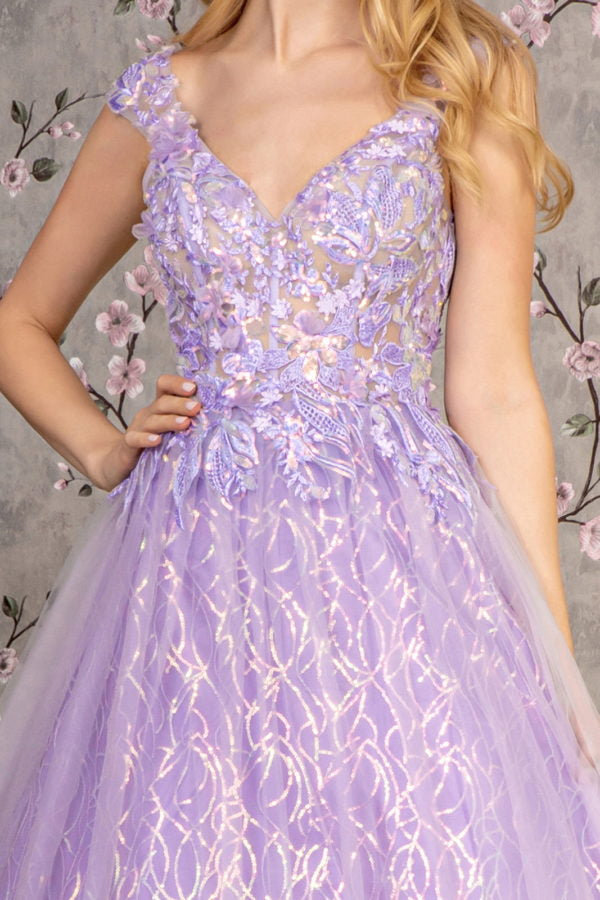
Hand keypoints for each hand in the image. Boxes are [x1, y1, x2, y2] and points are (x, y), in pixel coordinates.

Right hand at [86, 374, 202, 491]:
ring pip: (152, 420)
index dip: (177, 384)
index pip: (164, 386)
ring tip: (185, 423)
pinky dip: (146, 439)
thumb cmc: (151, 447)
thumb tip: (218, 418)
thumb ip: (186, 423)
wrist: (117, 463)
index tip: (194, 387)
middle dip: (180, 403)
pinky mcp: (128, 447)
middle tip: (197, 407)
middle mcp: (147, 415)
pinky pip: (135, 439)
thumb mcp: (169, 432)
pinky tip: (157, 441)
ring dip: (169, 420)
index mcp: (159, 408)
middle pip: (162, 402)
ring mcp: (137, 429)